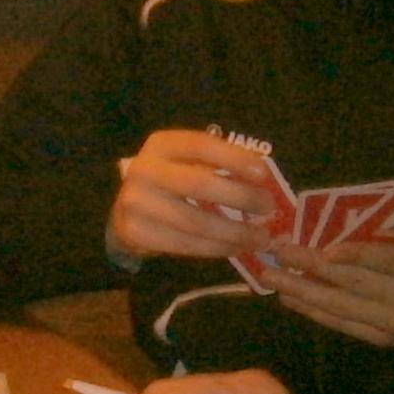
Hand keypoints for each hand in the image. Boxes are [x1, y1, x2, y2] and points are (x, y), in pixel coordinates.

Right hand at [107, 130, 286, 266]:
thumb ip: (218, 168)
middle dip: (240, 197)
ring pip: (195, 221)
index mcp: (161, 145)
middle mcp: (144, 169)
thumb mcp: (187, 165)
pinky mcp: (135, 233)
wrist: (125, 213)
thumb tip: (263, 181)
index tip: (263, 173)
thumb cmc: (169, 184)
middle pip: (199, 184)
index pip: (200, 145)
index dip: (233, 158)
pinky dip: (216, 249)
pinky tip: (236, 248)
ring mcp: (135, 202)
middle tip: (267, 209)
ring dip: (234, 233)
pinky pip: (185, 244)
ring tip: (260, 238)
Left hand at [267, 232, 393, 348]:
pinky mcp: (383, 341)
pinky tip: (292, 299)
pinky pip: (343, 325)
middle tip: (278, 252)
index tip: (321, 248)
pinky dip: (314, 311)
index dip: (352, 254)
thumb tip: (342, 221)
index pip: (383, 259)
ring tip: (272, 277)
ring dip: (302, 291)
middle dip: (310, 267)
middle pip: (352, 283)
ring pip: (341, 307)